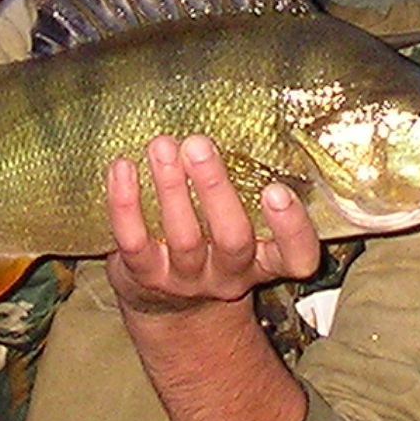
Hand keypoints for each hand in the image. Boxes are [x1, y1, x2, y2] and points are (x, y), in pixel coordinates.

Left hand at [106, 135, 321, 315]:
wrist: (167, 307)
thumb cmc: (211, 244)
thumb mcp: (240, 223)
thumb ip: (246, 186)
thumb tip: (242, 114)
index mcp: (264, 261)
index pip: (297, 257)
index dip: (291, 228)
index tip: (276, 189)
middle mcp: (229, 274)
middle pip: (232, 239)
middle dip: (215, 189)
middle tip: (199, 145)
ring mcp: (186, 280)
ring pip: (183, 238)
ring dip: (171, 188)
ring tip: (162, 146)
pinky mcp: (145, 277)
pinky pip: (134, 243)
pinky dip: (126, 204)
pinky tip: (122, 167)